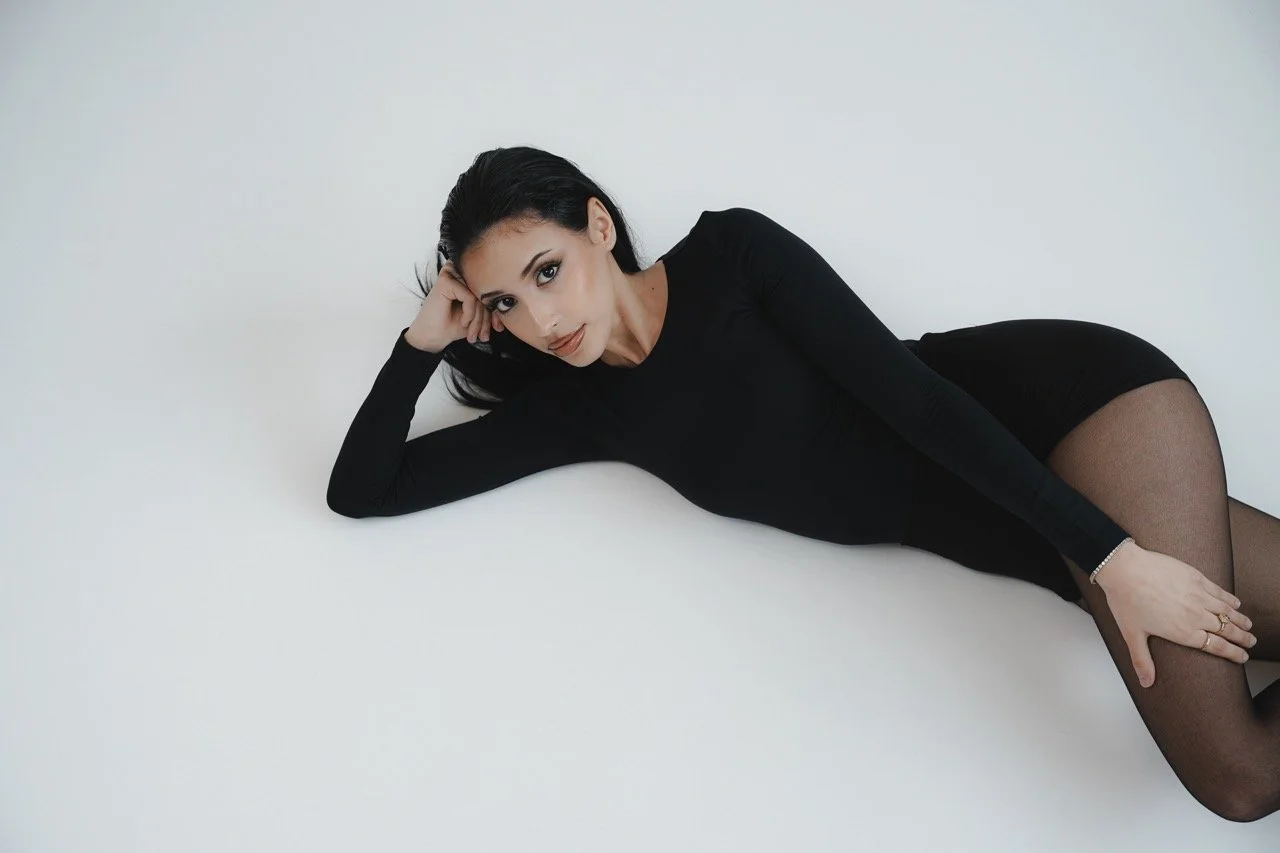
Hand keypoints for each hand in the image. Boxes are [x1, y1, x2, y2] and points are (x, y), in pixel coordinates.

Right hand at [405, 261, 504, 351]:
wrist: (433, 337)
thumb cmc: (454, 325)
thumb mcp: (479, 315)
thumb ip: (492, 306)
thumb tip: (510, 304)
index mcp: (468, 277)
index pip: (491, 289)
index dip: (496, 310)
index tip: (498, 328)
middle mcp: (460, 272)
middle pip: (486, 292)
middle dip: (487, 318)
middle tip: (483, 336)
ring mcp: (452, 274)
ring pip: (479, 295)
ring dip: (479, 319)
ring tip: (473, 333)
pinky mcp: (445, 280)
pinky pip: (470, 296)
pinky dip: (470, 313)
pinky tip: (463, 322)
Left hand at [1093, 541, 1256, 687]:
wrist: (1125, 569)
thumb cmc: (1126, 600)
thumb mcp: (1132, 634)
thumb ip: (1142, 660)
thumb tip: (1146, 683)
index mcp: (1184, 632)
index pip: (1217, 647)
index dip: (1233, 653)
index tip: (1243, 657)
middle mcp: (1196, 615)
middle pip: (1227, 630)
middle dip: (1242, 638)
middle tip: (1251, 642)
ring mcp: (1198, 595)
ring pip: (1227, 611)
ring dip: (1240, 620)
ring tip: (1248, 626)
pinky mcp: (1196, 578)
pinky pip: (1219, 591)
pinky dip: (1230, 599)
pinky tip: (1236, 603)